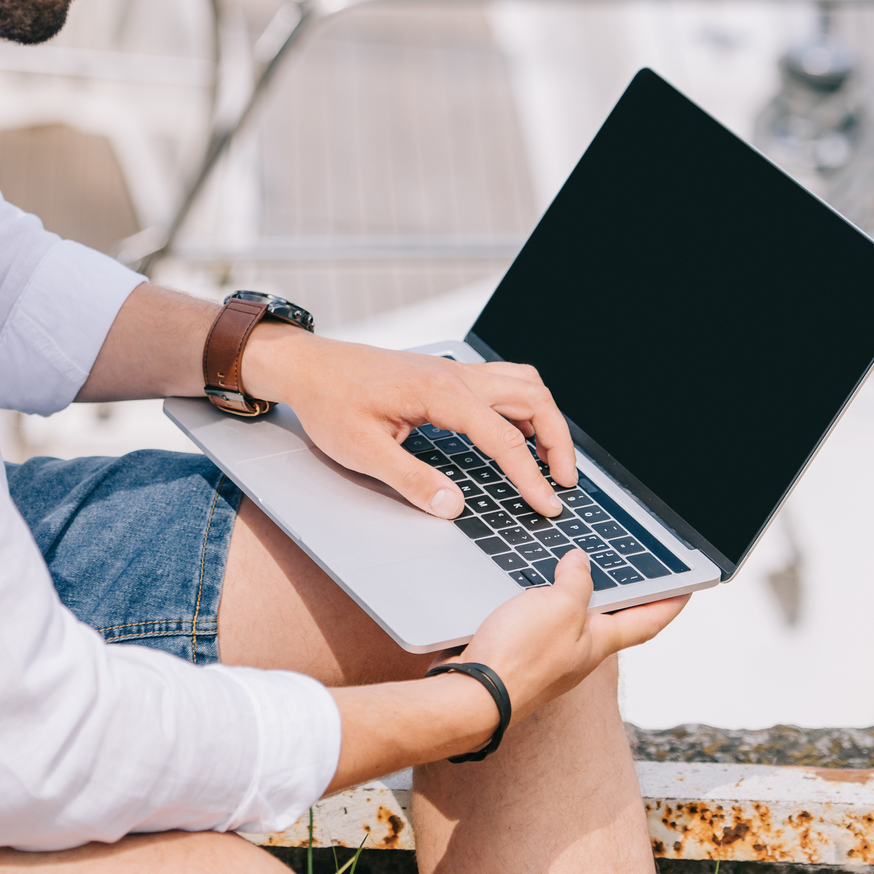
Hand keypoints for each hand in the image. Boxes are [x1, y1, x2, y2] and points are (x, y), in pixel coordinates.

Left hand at [241, 327, 577, 519]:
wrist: (309, 367)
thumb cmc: (330, 403)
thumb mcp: (362, 451)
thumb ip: (411, 480)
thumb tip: (453, 507)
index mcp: (440, 393)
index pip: (503, 438)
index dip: (530, 476)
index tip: (547, 506)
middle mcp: (456, 375)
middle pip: (532, 399)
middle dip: (557, 442)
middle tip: (564, 482)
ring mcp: (454, 371)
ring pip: (523, 384)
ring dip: (545, 419)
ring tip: (551, 460)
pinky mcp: (447, 374)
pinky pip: (503, 382)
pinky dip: (525, 407)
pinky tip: (520, 434)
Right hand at [460, 549, 687, 722]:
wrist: (473, 695)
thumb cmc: (519, 658)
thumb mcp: (559, 607)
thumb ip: (575, 581)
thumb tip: (581, 561)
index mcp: (598, 643)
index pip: (647, 621)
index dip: (670, 602)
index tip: (690, 588)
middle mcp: (578, 654)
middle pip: (612, 623)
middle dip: (624, 600)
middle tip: (637, 577)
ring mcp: (549, 659)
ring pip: (573, 623)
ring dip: (579, 599)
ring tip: (580, 573)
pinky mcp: (519, 658)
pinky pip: (541, 626)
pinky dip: (544, 606)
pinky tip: (527, 594)